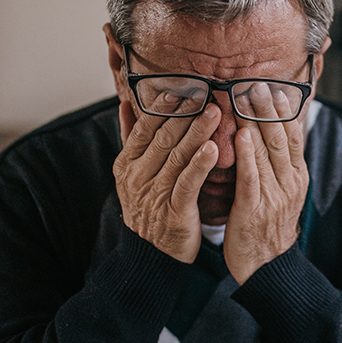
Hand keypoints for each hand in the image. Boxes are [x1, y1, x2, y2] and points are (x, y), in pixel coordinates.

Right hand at [113, 101, 220, 262]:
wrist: (153, 255)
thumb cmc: (151, 208)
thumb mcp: (133, 174)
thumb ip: (131, 139)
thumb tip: (126, 104)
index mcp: (126, 165)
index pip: (145, 128)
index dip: (163, 107)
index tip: (182, 87)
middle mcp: (137, 178)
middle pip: (163, 138)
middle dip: (186, 114)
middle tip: (206, 92)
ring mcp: (154, 195)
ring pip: (177, 157)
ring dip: (197, 132)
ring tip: (215, 112)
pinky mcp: (174, 212)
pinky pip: (188, 183)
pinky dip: (200, 164)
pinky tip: (214, 148)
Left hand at [224, 85, 308, 283]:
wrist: (266, 266)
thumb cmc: (267, 226)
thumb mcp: (282, 192)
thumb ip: (278, 164)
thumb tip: (274, 133)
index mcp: (297, 176)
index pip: (293, 135)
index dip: (284, 110)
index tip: (274, 87)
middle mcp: (290, 182)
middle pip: (281, 137)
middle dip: (269, 108)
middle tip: (257, 82)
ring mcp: (274, 195)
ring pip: (266, 151)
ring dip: (255, 121)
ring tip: (245, 96)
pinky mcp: (254, 208)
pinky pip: (252, 175)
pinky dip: (247, 153)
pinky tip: (240, 133)